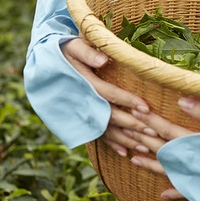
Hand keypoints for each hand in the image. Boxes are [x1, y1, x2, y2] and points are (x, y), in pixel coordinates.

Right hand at [60, 38, 151, 155]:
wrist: (45, 63)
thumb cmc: (65, 50)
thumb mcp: (74, 47)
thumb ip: (87, 53)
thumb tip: (104, 60)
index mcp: (85, 83)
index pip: (109, 94)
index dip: (127, 100)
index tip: (146, 108)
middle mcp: (84, 102)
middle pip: (111, 116)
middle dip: (132, 125)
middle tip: (154, 133)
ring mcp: (82, 112)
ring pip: (106, 129)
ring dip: (125, 139)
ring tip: (145, 146)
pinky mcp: (82, 118)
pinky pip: (97, 134)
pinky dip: (111, 144)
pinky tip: (124, 153)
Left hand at [129, 97, 199, 199]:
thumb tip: (181, 99)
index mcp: (199, 145)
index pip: (169, 131)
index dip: (152, 120)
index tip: (136, 110)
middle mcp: (196, 164)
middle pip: (164, 150)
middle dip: (144, 139)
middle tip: (126, 130)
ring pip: (170, 171)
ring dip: (151, 165)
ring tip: (133, 158)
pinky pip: (187, 193)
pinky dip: (175, 192)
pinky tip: (163, 194)